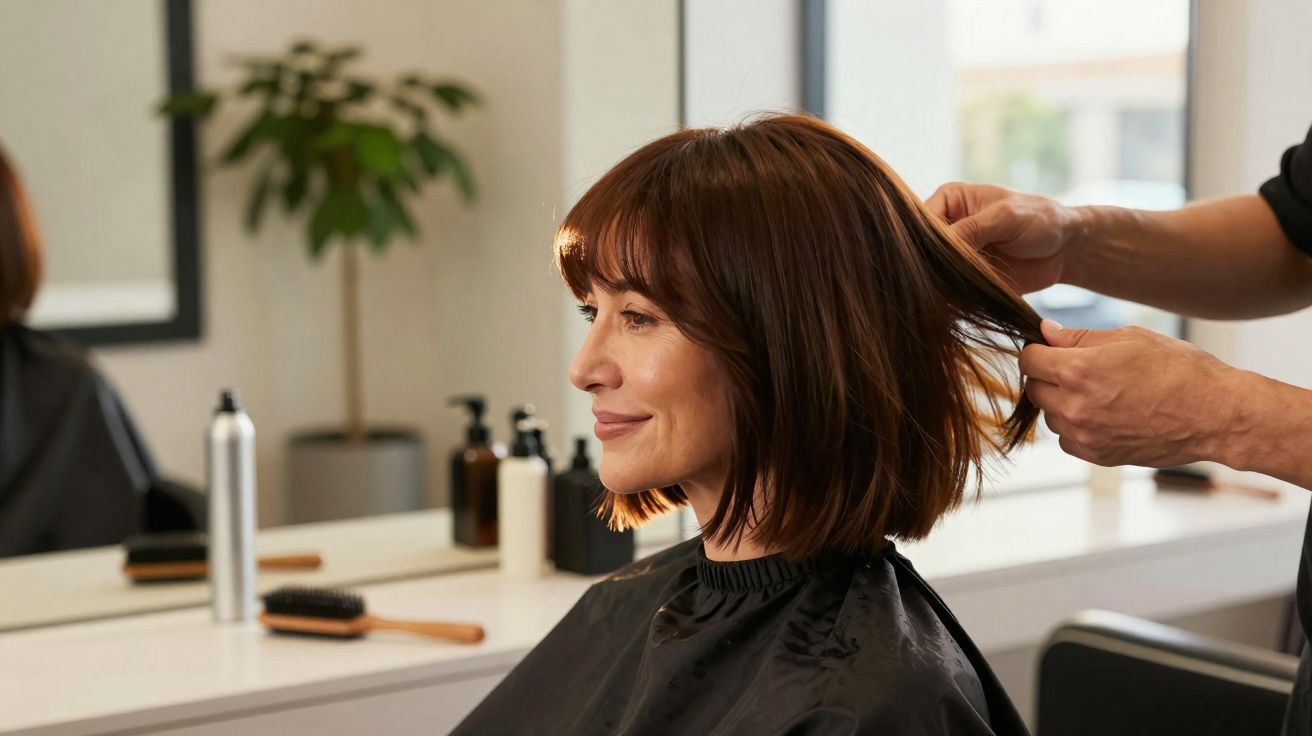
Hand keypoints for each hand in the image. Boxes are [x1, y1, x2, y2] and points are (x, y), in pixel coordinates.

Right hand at [925, 182, 1079, 293]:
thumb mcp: (1006, 217)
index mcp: (950, 201)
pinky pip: (947, 292)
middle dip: (929, 266)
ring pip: (931, 273)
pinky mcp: (963, 279)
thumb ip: (972, 229)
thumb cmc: (1039, 219)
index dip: (922, 240)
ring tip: (953, 291)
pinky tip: (958, 305)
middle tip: (943, 278)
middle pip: (922, 250)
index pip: (921, 221)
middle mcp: (947, 228)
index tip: (934, 256)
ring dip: (939, 285)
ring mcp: (954, 256)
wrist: (1065, 250)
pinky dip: (950, 300)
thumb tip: (939, 248)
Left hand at [1020, 320, 1242, 466]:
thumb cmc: (1179, 369)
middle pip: (1034, 389)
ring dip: (1062, 403)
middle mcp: (1075, 407)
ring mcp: (1085, 435)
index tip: (1049, 349)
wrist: (1216, 415)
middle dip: (1048, 376)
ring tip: (1100, 392)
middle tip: (1077, 369)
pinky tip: (1105, 414)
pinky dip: (1077, 427)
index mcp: (1078, 371)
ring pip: (1050, 416)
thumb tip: (1046, 331)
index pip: (1028, 360)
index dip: (1037, 350)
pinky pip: (1067, 440)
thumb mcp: (1129, 338)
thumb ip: (1079, 337)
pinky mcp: (1098, 455)